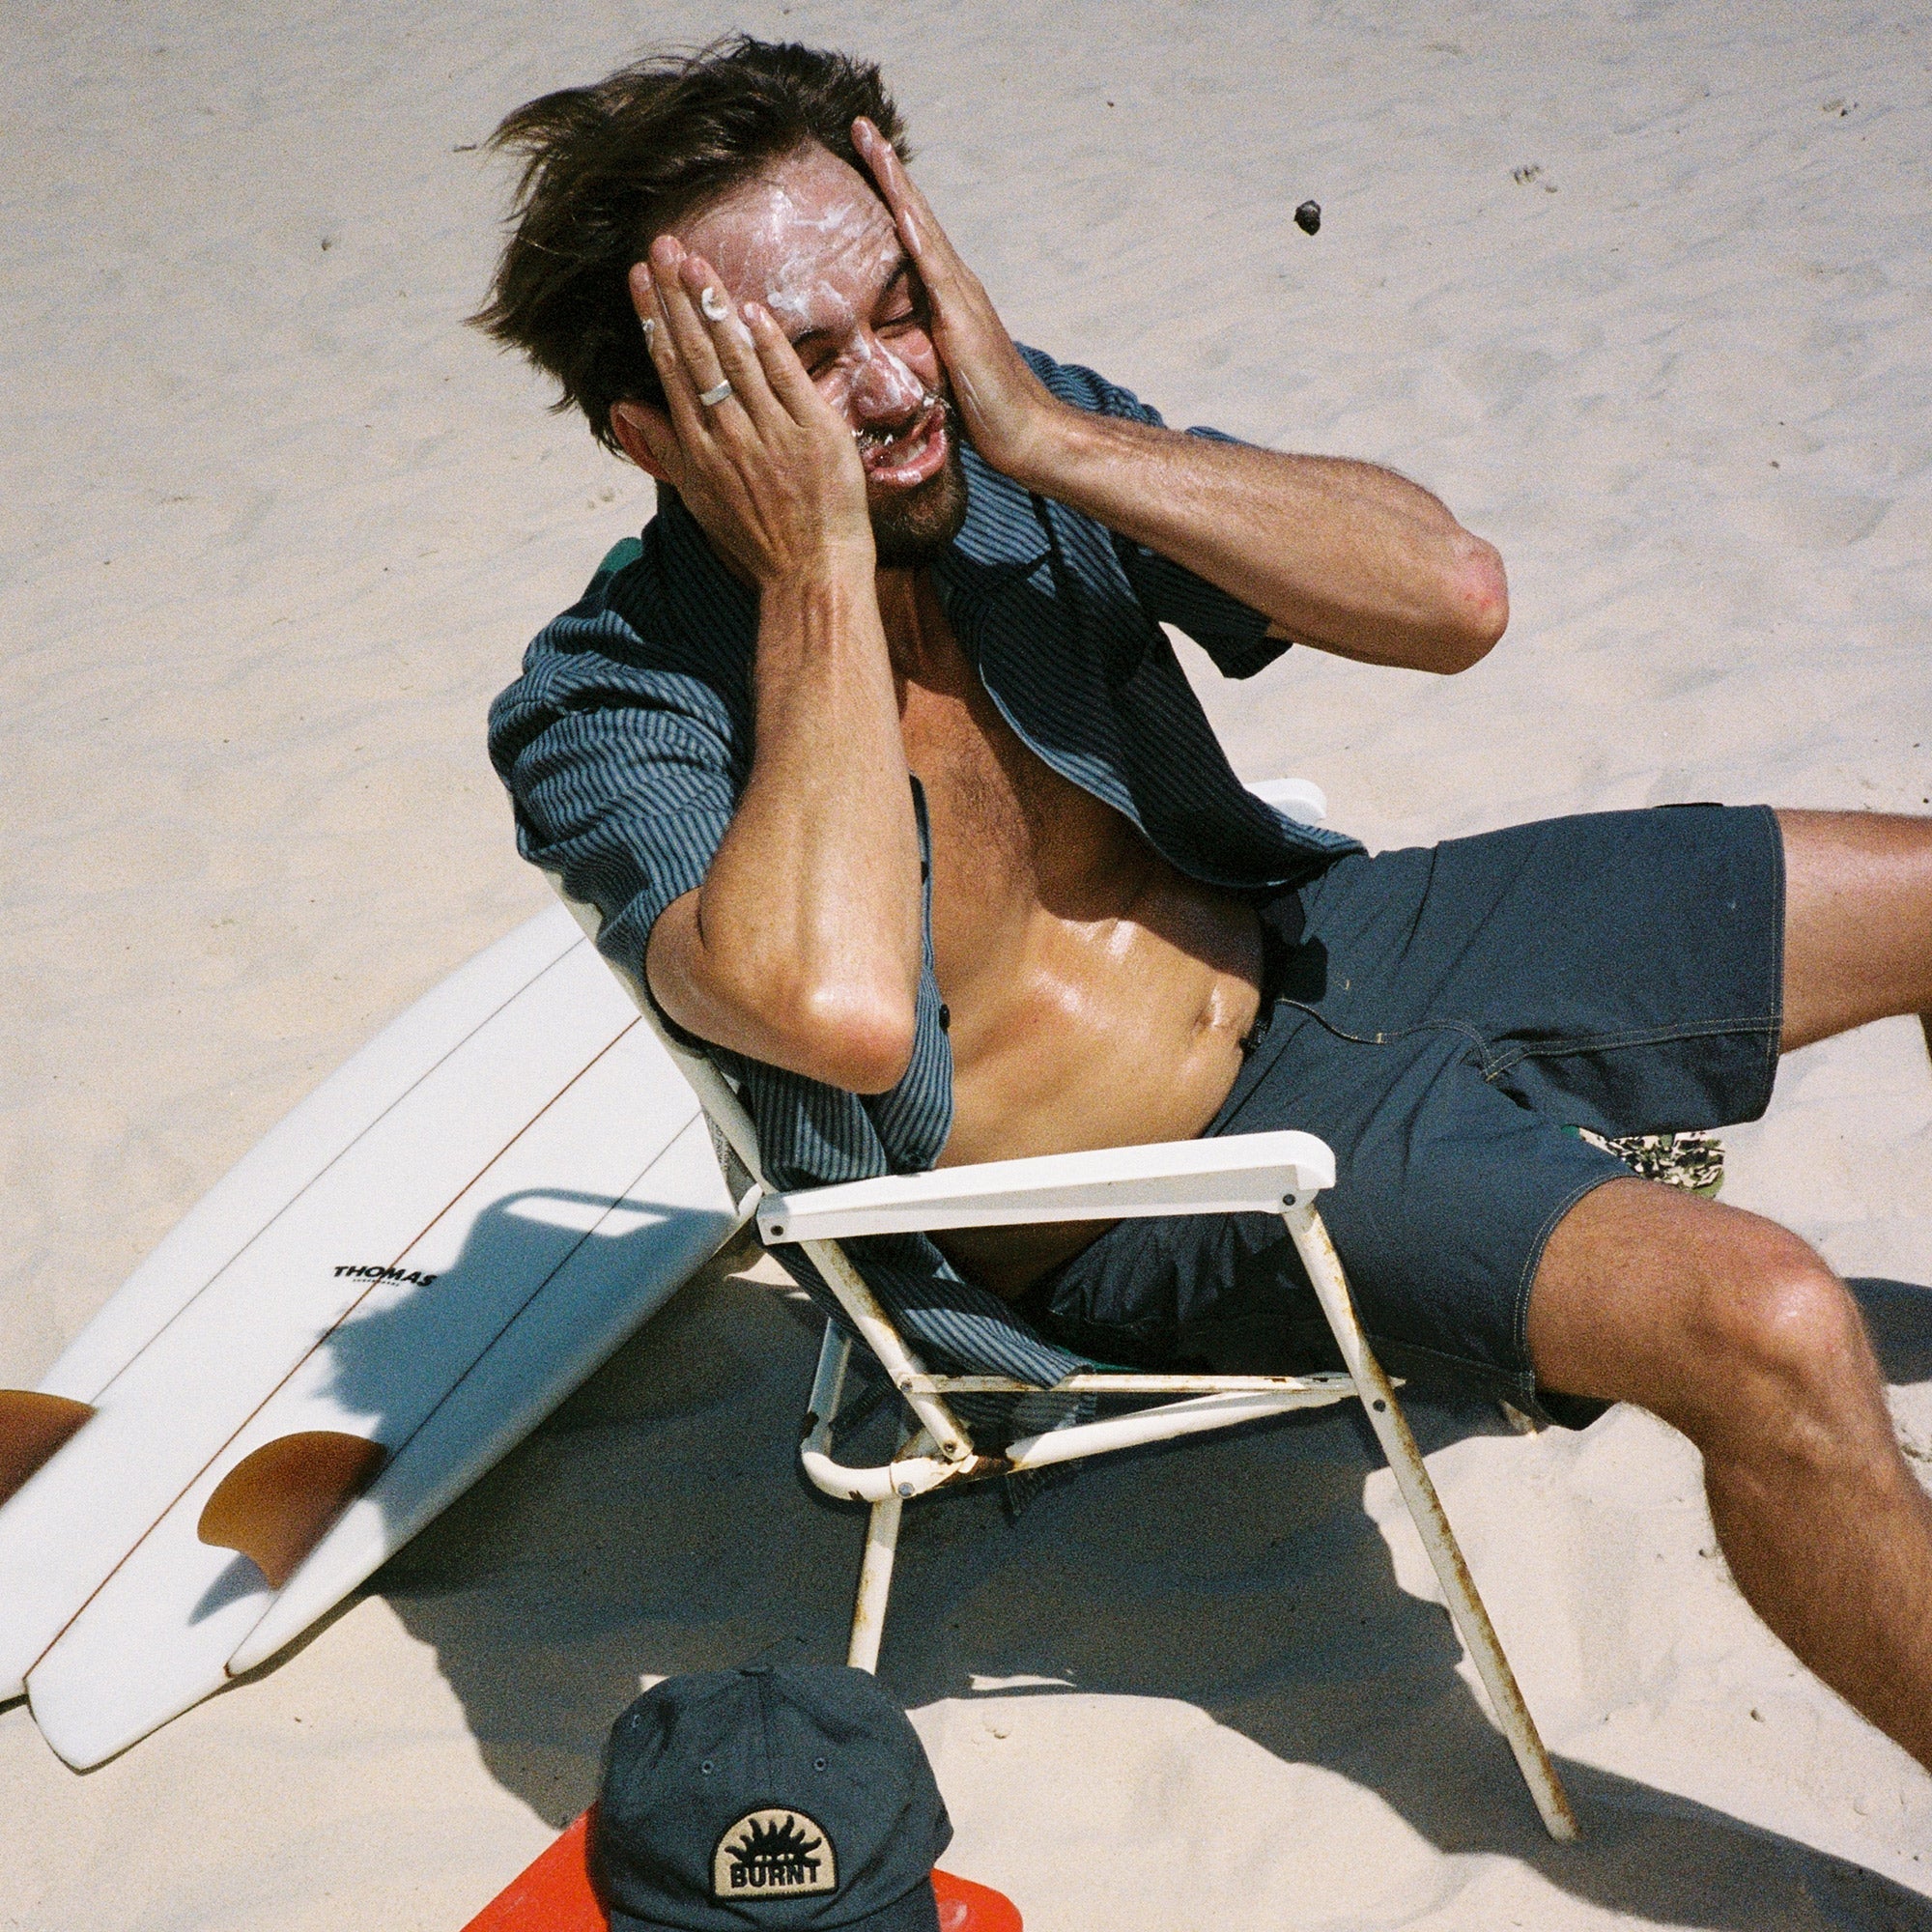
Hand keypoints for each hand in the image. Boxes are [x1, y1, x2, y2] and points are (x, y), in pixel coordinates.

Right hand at [617, 237, 874, 588]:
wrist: (812, 571)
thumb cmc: (757, 537)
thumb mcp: (699, 498)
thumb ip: (665, 447)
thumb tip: (626, 405)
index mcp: (700, 449)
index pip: (671, 370)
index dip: (655, 320)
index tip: (641, 278)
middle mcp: (730, 436)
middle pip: (697, 354)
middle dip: (677, 298)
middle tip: (662, 246)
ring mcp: (774, 434)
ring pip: (737, 360)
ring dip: (714, 307)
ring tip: (696, 263)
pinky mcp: (816, 434)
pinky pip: (788, 380)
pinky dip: (769, 345)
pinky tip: (750, 310)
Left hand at [851, 118, 1067, 485]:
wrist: (1028, 434)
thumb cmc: (984, 412)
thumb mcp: (938, 371)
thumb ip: (916, 347)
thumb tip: (883, 344)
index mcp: (946, 296)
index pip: (912, 235)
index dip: (890, 196)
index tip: (863, 156)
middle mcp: (956, 286)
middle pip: (917, 217)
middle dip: (889, 171)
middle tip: (861, 127)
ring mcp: (962, 299)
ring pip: (923, 229)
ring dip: (898, 186)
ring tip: (872, 146)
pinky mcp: (963, 322)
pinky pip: (936, 272)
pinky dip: (918, 236)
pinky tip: (900, 210)